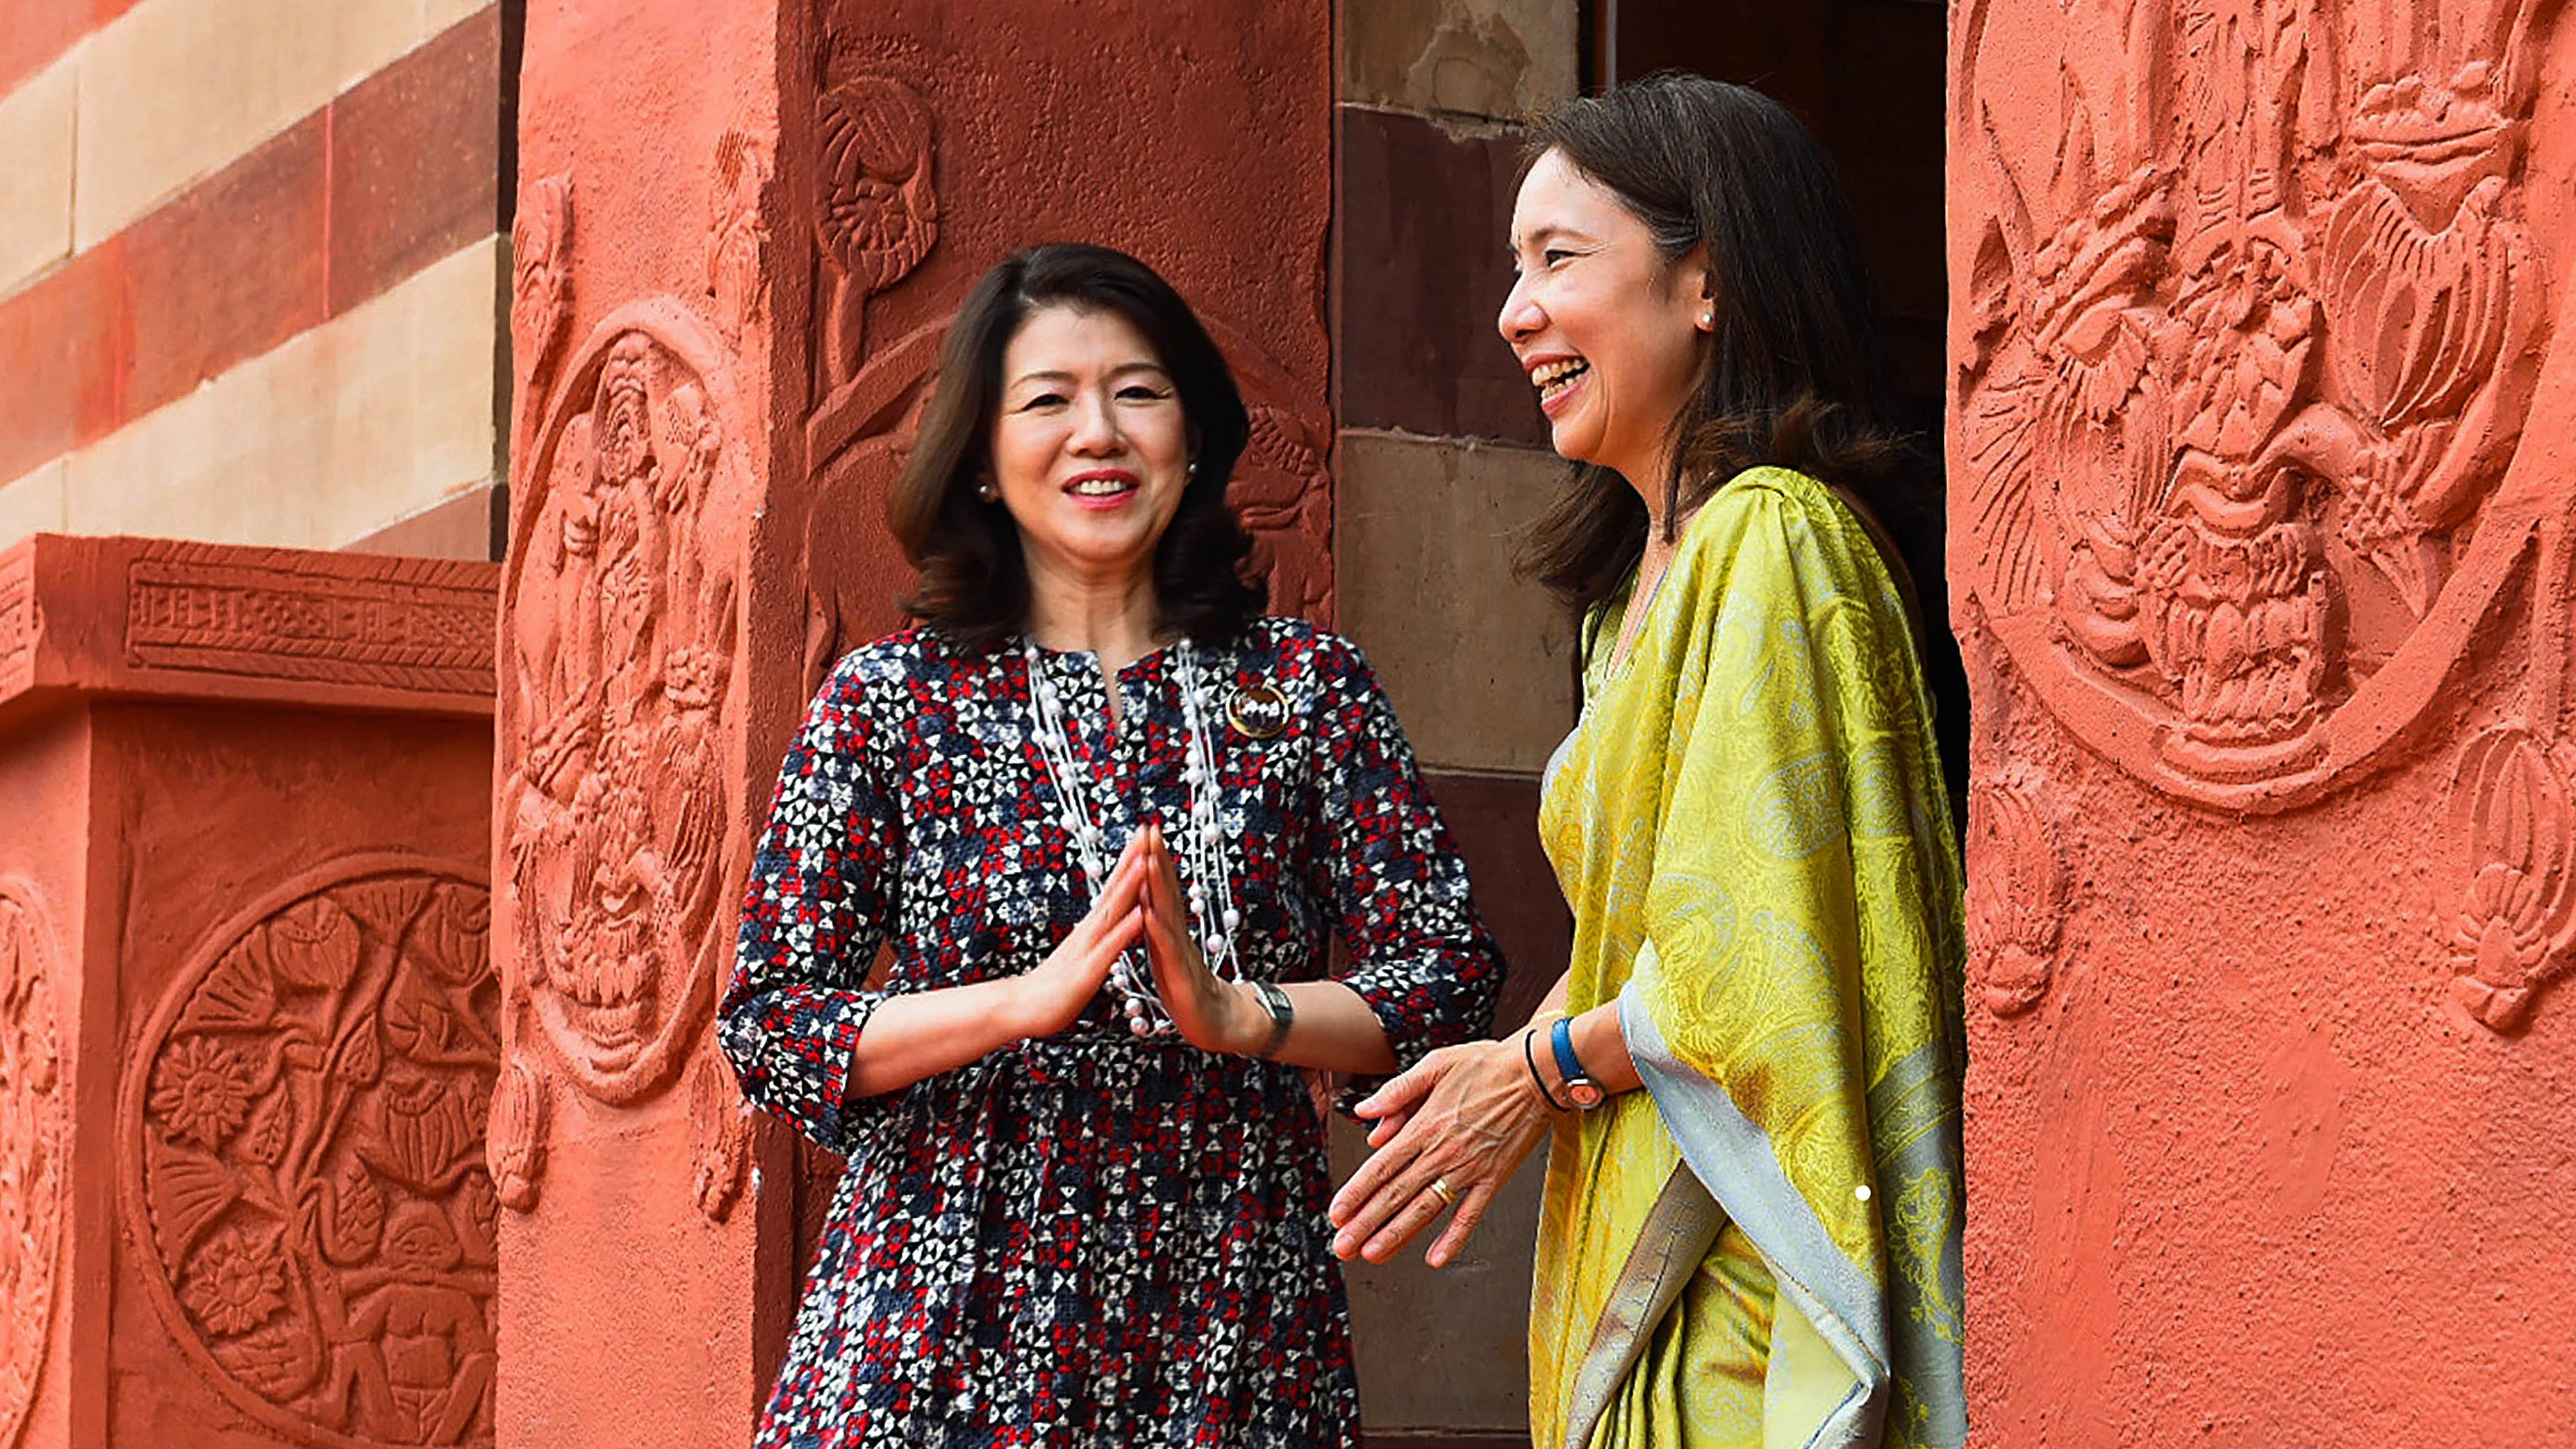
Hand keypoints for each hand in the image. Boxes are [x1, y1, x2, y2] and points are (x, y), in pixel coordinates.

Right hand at [1008, 833, 1148, 1039]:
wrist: (1022, 1009)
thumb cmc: (1053, 985)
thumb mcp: (1082, 955)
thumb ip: (1097, 936)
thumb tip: (1111, 919)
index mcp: (1091, 928)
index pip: (1114, 888)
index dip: (1130, 862)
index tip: (1145, 837)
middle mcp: (1089, 930)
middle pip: (1115, 889)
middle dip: (1133, 859)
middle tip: (1147, 830)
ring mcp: (1087, 948)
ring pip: (1113, 911)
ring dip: (1130, 885)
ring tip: (1146, 860)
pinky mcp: (1087, 971)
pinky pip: (1110, 948)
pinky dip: (1126, 930)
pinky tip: (1140, 915)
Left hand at [1134, 824, 1262, 1053]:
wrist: (1216, 1024)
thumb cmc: (1188, 989)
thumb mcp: (1168, 952)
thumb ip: (1159, 927)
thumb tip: (1146, 900)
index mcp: (1171, 930)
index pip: (1162, 889)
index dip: (1155, 859)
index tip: (1146, 831)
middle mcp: (1178, 936)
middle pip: (1167, 892)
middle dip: (1158, 859)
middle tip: (1150, 829)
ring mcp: (1181, 954)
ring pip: (1168, 915)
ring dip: (1158, 887)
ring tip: (1150, 860)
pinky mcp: (1181, 977)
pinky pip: (1167, 952)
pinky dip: (1157, 932)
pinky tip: (1148, 914)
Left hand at [1328, 1034, 1556, 1266]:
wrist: (1537, 1072)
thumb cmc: (1486, 1064)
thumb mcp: (1435, 1064)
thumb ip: (1397, 1092)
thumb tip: (1364, 1113)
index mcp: (1425, 1125)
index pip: (1381, 1166)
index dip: (1356, 1192)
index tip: (1337, 1214)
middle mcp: (1442, 1152)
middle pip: (1396, 1194)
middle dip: (1366, 1223)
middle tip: (1343, 1247)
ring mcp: (1469, 1168)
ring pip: (1426, 1208)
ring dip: (1397, 1234)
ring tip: (1372, 1254)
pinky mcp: (1494, 1178)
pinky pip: (1471, 1214)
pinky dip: (1454, 1238)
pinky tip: (1436, 1258)